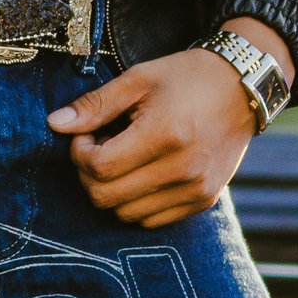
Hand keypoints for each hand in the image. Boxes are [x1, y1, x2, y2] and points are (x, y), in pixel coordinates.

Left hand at [49, 24, 291, 230]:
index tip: (86, 136)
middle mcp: (183, 169)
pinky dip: (136, 203)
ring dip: (112, 191)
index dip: (80, 154)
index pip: (100, 168)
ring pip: (126, 214)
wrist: (242, 88)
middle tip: (99, 148)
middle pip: (107, 197)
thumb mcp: (138, 79)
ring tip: (123, 159)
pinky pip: (152, 220)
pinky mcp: (204, 200)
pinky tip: (142, 173)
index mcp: (165, 135)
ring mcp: (196, 189)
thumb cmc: (186, 77)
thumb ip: (95, 104)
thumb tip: (55, 124)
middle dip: (89, 175)